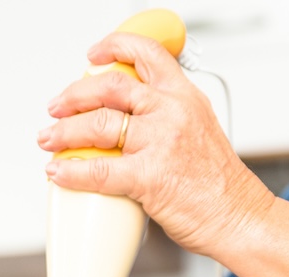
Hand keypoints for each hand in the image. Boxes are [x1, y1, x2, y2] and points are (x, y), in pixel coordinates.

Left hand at [37, 31, 272, 256]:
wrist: (238, 217)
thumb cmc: (218, 185)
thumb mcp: (198, 132)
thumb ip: (165, 119)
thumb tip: (126, 122)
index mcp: (185, 97)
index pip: (148, 55)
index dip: (114, 48)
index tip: (93, 55)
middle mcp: (172, 112)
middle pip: (110, 87)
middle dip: (73, 95)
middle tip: (56, 107)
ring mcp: (161, 143)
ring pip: (98, 125)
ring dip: (64, 131)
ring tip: (49, 140)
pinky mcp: (149, 176)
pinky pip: (98, 170)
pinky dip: (71, 171)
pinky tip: (57, 173)